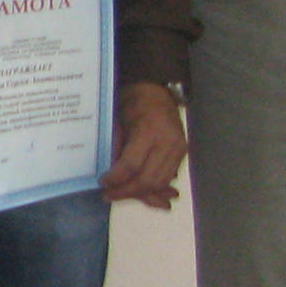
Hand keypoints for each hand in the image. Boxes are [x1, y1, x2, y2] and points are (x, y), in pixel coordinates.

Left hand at [100, 81, 186, 209]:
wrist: (156, 91)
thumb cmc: (131, 103)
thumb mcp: (117, 122)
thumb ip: (115, 149)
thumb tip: (111, 177)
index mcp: (148, 130)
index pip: (131, 165)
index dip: (116, 179)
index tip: (103, 183)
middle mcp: (167, 142)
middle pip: (148, 180)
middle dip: (127, 192)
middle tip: (109, 195)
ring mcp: (178, 148)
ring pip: (160, 182)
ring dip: (140, 194)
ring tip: (121, 194)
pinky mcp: (183, 152)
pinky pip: (168, 176)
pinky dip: (154, 187)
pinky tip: (142, 193)